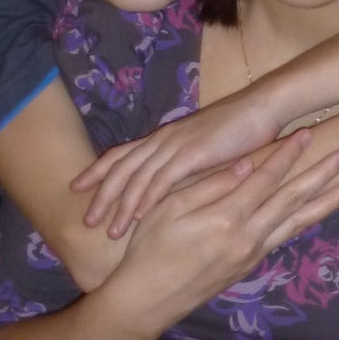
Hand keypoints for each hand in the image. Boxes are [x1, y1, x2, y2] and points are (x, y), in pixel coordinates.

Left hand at [73, 86, 287, 236]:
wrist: (261, 108)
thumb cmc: (237, 128)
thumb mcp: (201, 148)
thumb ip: (184, 164)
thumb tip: (171, 185)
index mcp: (162, 137)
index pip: (120, 154)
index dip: (97, 171)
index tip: (77, 188)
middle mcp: (162, 140)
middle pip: (121, 169)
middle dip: (101, 195)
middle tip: (86, 221)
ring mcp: (176, 146)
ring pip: (138, 179)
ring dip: (122, 206)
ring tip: (109, 231)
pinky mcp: (193, 154)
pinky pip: (163, 180)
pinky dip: (148, 199)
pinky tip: (138, 217)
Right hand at [107, 127, 338, 339]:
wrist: (147, 302)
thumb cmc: (148, 250)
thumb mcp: (169, 211)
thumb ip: (209, 188)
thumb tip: (245, 165)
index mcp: (226, 219)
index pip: (265, 179)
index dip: (287, 155)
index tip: (307, 134)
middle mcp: (248, 237)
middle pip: (293, 199)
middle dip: (323, 174)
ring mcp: (252, 254)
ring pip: (298, 223)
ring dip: (327, 202)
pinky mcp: (250, 265)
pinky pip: (285, 238)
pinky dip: (306, 222)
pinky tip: (318, 213)